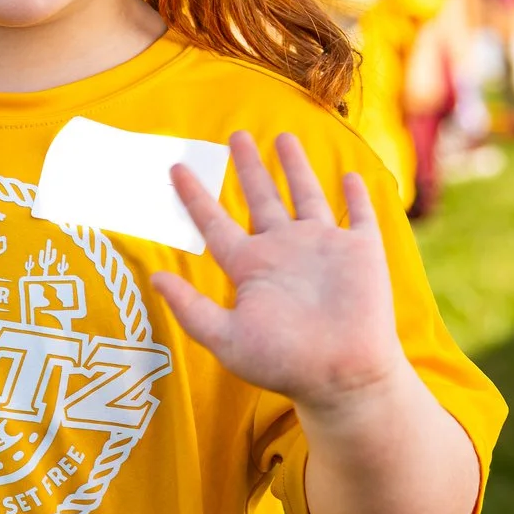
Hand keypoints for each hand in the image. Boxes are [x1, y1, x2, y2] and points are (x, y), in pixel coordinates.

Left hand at [152, 133, 405, 409]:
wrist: (342, 377)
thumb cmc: (284, 364)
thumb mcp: (226, 338)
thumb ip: (191, 308)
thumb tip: (153, 280)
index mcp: (250, 267)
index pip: (215, 223)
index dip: (194, 196)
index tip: (175, 169)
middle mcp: (283, 251)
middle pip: (261, 197)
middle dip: (248, 167)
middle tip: (236, 135)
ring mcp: (322, 248)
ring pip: (306, 195)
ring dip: (296, 167)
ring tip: (284, 137)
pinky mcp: (361, 252)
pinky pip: (358, 215)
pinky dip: (356, 195)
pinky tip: (350, 175)